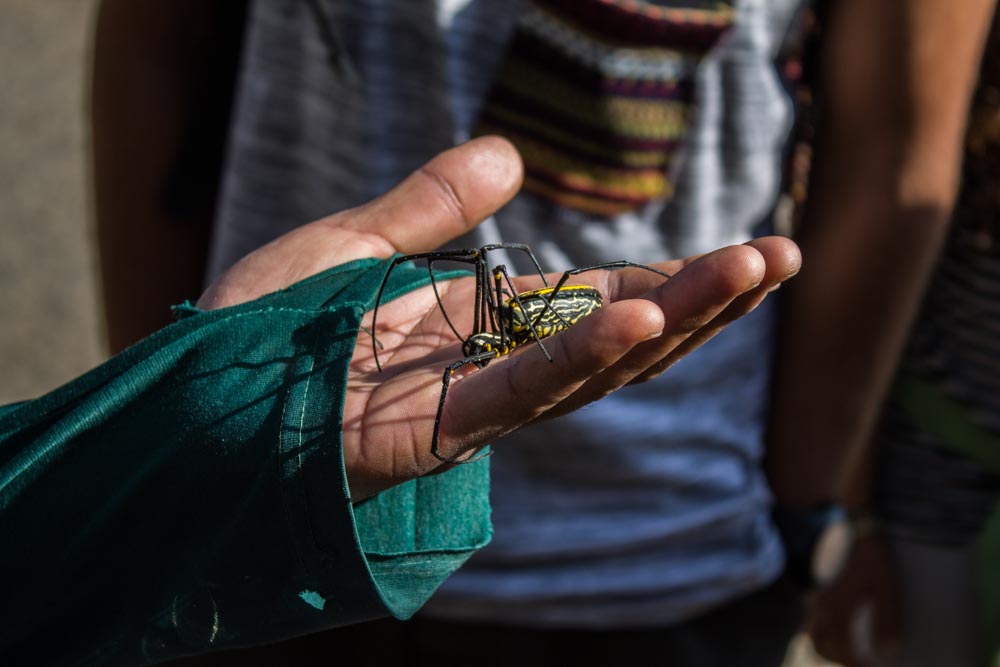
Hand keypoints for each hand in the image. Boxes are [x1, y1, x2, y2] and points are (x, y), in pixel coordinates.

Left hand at [199, 137, 801, 499]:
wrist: (184, 409)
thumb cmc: (257, 336)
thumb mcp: (351, 247)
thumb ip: (428, 209)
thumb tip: (511, 156)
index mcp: (476, 332)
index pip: (594, 309)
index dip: (667, 286)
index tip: (741, 256)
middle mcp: (486, 375)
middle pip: (616, 345)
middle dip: (701, 305)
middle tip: (781, 258)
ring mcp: (466, 410)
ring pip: (590, 372)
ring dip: (673, 325)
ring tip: (748, 273)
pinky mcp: (432, 435)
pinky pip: (518, 396)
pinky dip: (580, 359)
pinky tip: (641, 321)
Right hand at [808, 532, 901, 665]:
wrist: (858, 528)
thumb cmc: (874, 559)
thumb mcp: (887, 590)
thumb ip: (888, 622)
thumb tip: (889, 651)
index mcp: (837, 611)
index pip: (841, 650)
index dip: (855, 664)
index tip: (870, 666)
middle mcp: (823, 608)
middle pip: (821, 645)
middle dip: (837, 658)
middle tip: (857, 662)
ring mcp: (819, 598)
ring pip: (813, 632)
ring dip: (828, 646)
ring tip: (847, 649)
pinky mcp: (821, 589)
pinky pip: (814, 616)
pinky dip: (824, 629)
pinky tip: (840, 624)